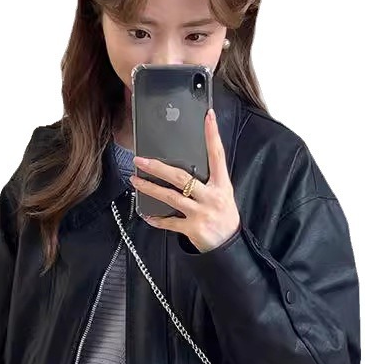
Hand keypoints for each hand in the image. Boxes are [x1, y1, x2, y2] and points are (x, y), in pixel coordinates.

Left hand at [129, 108, 240, 252]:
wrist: (230, 246)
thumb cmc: (225, 217)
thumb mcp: (223, 195)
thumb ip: (208, 181)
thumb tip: (185, 166)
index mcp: (222, 185)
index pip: (217, 155)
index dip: (213, 135)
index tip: (208, 117)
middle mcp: (211, 197)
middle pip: (181, 177)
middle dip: (158, 167)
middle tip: (140, 159)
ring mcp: (201, 213)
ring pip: (170, 197)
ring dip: (149, 188)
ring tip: (135, 181)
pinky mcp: (192, 228)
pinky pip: (169, 222)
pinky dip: (156, 219)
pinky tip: (146, 214)